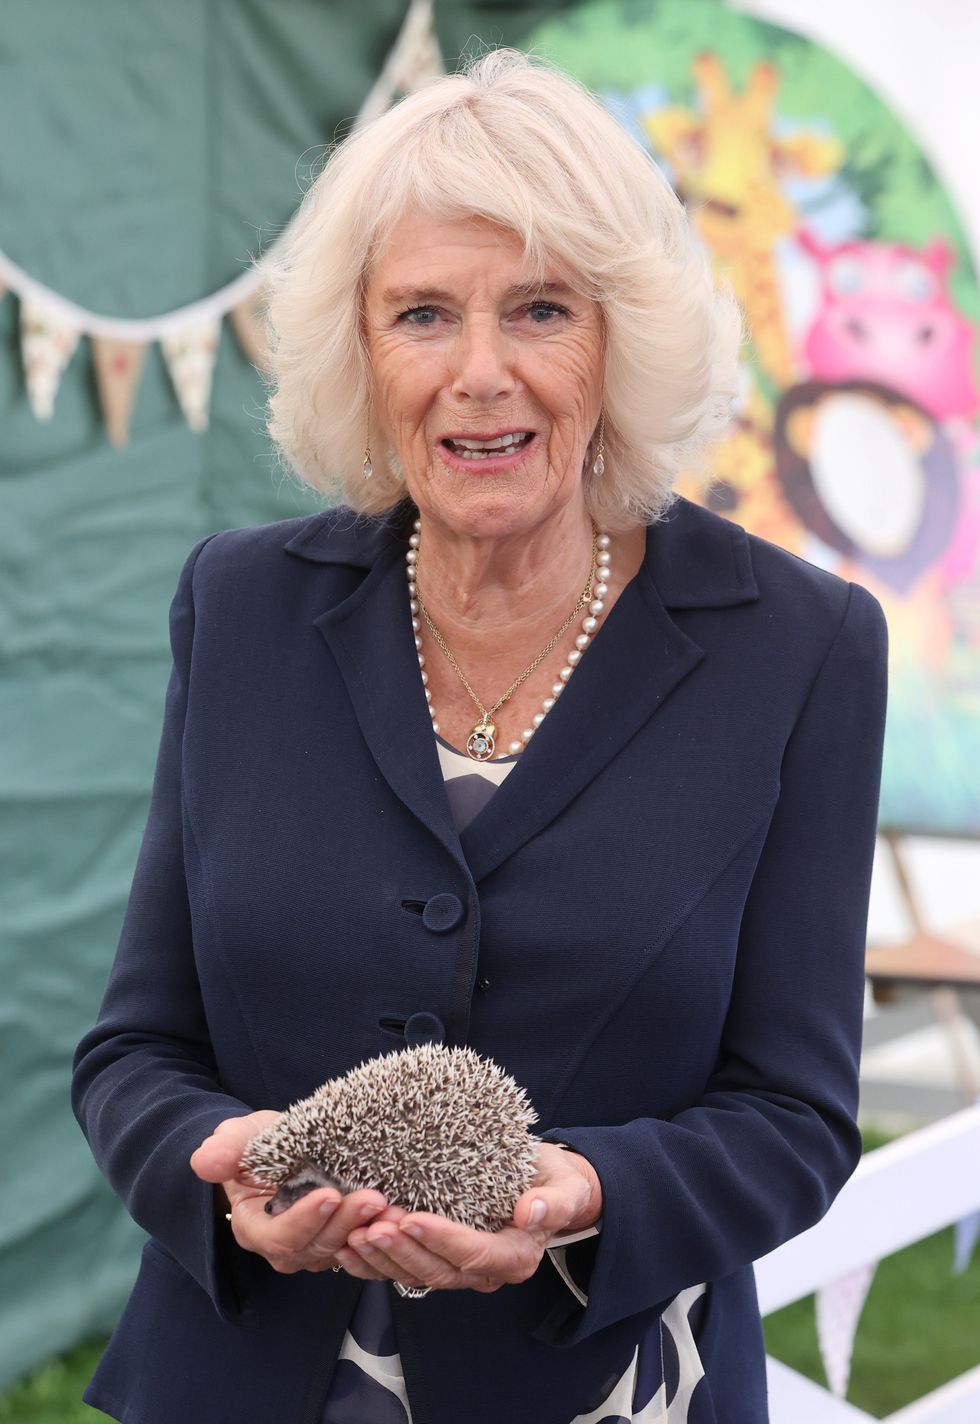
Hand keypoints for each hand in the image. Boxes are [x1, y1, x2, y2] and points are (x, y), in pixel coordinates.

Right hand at [189, 1113, 390, 1274]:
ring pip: (343, 1249)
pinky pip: (362, 1246)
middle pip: (316, 1246)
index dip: (303, 1221)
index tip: (328, 1195)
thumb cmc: (259, 1143)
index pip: (278, 1237)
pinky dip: (381, 1233)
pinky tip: (402, 1215)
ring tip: (392, 1208)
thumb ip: (227, 1149)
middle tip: (372, 1199)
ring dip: (369, 1231)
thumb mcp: (241, 1136)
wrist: (281, 1149)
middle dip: (345, 1224)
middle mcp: (286, 1246)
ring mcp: (316, 1246)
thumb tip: (204, 1161)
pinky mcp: (342, 1240)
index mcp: (255, 1227)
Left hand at [337, 1142, 601, 1292]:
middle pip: (438, 1271)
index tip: (412, 1219)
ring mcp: (459, 1270)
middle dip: (402, 1251)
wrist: (545, 1186)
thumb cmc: (556, 1182)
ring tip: (354, 1236)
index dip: (442, 1240)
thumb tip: (532, 1212)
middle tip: (373, 1226)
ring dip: (381, 1259)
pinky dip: (372, 1264)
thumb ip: (555, 1201)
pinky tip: (346, 1248)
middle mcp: (485, 1272)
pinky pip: (402, 1270)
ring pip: (415, 1276)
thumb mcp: (567, 1186)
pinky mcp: (437, 1260)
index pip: (474, 1254)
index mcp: (515, 1256)